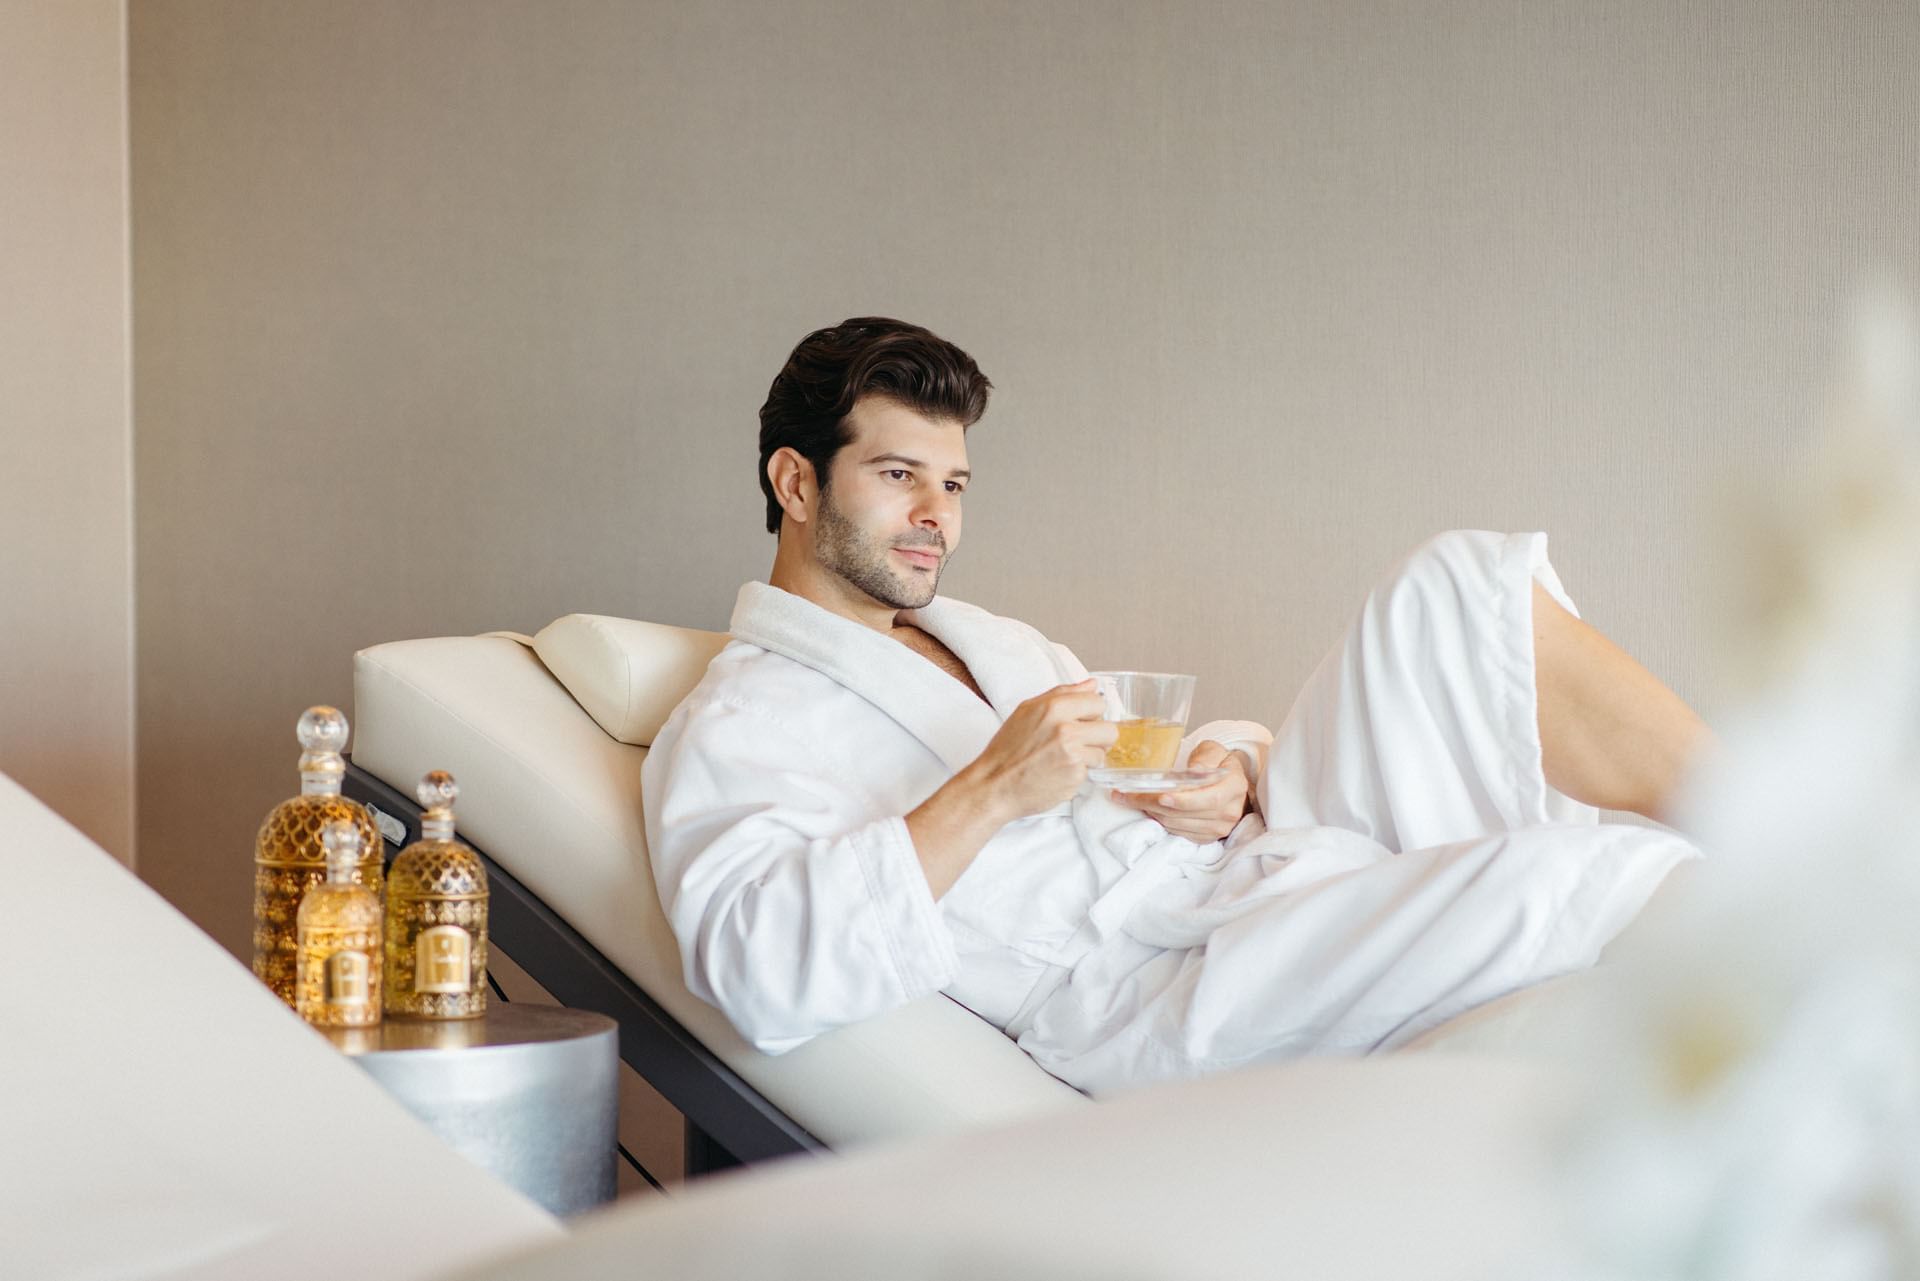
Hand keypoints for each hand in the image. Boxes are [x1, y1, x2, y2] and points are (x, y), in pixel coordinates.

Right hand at [963, 680, 1119, 820]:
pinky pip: (1090, 771)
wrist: (994, 785)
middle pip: (1110, 729)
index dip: (1091, 714)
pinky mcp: (1074, 776)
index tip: (1081, 721)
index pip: (1097, 702)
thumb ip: (1063, 694)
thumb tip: (1092, 684)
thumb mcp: (1028, 710)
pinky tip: (1058, 772)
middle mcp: (1065, 729)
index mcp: (1054, 707)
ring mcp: (1072, 754)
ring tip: (1065, 758)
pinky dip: (1077, 773)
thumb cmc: (1007, 749)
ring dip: (1089, 757)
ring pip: (1103, 752)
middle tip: (1079, 742)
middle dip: (1098, 737)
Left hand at [1109, 739, 1251, 842]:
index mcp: (1234, 786)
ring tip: (1132, 798)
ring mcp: (1218, 828)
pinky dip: (1159, 821)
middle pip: (1186, 813)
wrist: (1229, 782)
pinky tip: (1148, 808)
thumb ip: (1205, 757)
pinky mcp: (1206, 838)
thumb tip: (1195, 770)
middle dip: (1154, 804)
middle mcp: (1229, 811)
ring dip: (1152, 812)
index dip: (1183, 800)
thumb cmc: (1218, 763)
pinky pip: (1178, 832)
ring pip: (1177, 824)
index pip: (1209, 799)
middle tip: (1129, 794)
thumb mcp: (1215, 750)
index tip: (1161, 795)